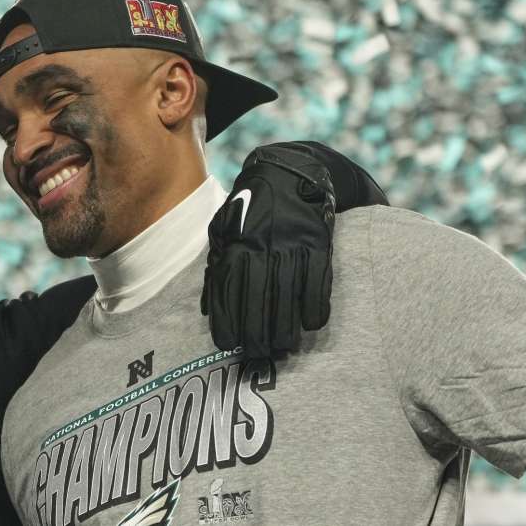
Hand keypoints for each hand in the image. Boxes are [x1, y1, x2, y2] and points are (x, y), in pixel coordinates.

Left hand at [202, 144, 336, 357]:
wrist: (290, 171)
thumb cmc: (250, 209)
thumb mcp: (223, 228)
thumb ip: (215, 267)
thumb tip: (207, 309)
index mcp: (237, 243)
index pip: (229, 289)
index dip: (228, 319)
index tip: (227, 345)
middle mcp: (263, 245)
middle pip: (259, 296)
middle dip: (257, 329)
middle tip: (258, 354)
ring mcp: (292, 243)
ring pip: (288, 291)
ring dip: (287, 324)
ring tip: (284, 348)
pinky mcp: (318, 240)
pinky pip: (318, 277)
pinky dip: (316, 302)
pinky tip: (312, 324)